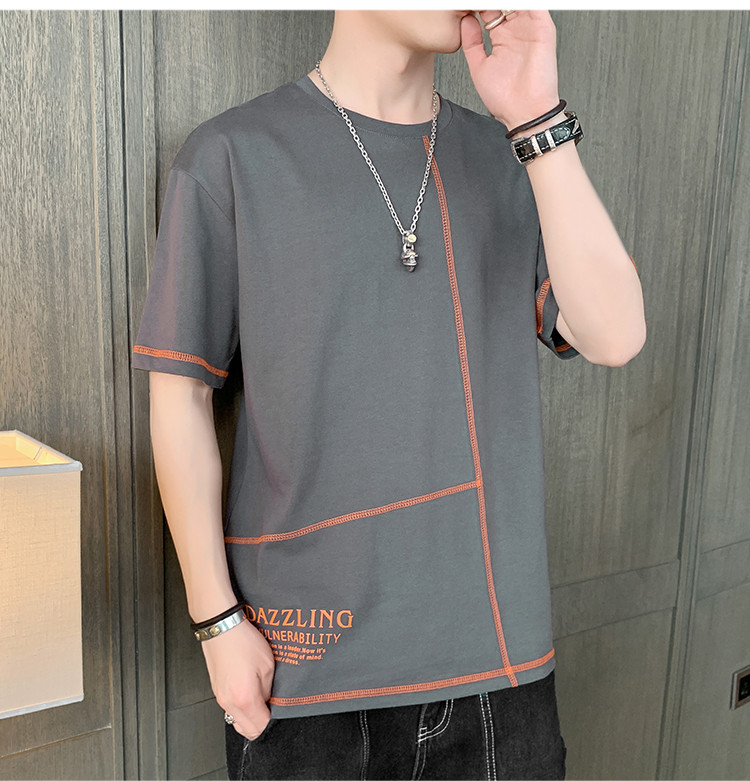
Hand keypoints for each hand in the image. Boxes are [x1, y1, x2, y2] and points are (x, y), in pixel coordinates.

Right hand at [201, 617, 275, 740]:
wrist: (221, 628)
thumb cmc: (243, 641)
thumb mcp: (267, 665)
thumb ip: (269, 689)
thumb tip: (268, 701)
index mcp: (245, 698)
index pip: (260, 727)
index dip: (272, 722)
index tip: (278, 711)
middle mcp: (229, 702)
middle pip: (247, 731)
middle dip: (261, 723)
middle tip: (270, 706)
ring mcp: (220, 698)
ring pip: (237, 721)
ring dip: (250, 716)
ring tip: (259, 697)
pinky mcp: (216, 691)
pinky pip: (230, 709)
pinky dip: (240, 707)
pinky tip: (248, 690)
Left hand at [459, 10, 559, 129]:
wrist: (525, 112)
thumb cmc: (505, 99)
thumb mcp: (479, 68)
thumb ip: (472, 43)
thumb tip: (465, 21)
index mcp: (502, 38)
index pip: (489, 11)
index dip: (476, 7)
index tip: (461, 6)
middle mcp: (516, 31)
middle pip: (502, 3)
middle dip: (487, 2)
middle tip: (470, 1)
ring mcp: (530, 28)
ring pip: (517, 2)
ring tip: (486, 1)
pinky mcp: (543, 29)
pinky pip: (535, 5)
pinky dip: (523, 2)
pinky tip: (507, 2)